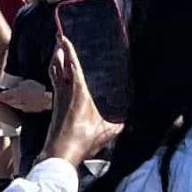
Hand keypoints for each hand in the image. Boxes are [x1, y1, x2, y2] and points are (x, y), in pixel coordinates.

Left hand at [42, 38, 118, 166]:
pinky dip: (55, 74)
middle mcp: (66, 92)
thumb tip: (136, 121)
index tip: (63, 36)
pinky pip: (54, 83)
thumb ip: (121, 124)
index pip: (72, 66)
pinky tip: (57, 74)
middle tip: (58, 37)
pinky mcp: (55, 107)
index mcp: (79, 92)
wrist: (59, 154)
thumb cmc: (83, 140)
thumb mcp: (107, 132)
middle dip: (59, 50)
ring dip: (56, 60)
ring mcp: (58, 98)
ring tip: (57, 50)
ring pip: (54, 73)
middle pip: (59, 65)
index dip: (68, 50)